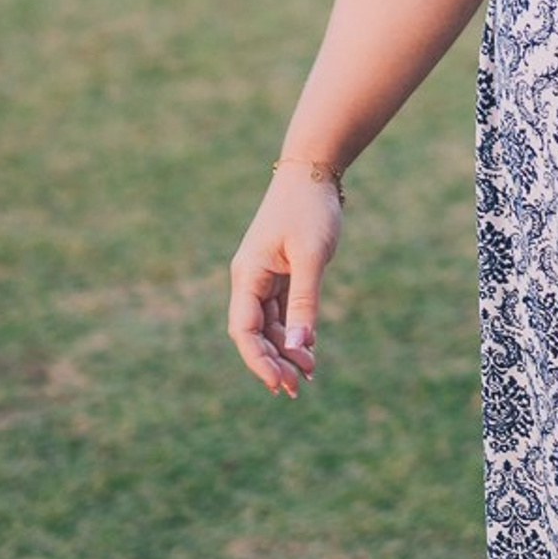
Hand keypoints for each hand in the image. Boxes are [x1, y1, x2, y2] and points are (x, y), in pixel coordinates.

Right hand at [225, 172, 342, 397]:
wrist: (314, 170)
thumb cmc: (309, 209)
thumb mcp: (311, 257)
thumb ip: (303, 302)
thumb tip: (297, 346)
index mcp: (247, 275)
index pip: (243, 330)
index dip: (257, 361)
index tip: (278, 384)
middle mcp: (250, 279)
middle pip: (254, 333)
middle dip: (273, 361)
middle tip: (297, 388)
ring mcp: (264, 276)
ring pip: (269, 325)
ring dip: (285, 349)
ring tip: (308, 373)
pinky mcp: (280, 272)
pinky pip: (281, 311)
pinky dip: (293, 330)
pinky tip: (308, 350)